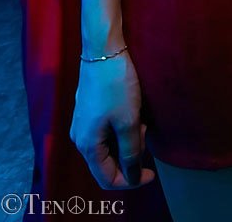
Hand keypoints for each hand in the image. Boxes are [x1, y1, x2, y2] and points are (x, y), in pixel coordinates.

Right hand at [71, 50, 154, 188]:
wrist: (103, 49)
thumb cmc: (116, 85)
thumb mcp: (128, 121)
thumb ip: (130, 152)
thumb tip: (132, 176)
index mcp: (87, 146)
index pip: (107, 179)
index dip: (131, 181)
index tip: (152, 173)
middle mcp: (80, 138)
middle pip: (107, 162)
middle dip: (130, 153)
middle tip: (144, 131)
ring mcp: (83, 123)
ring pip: (109, 145)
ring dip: (128, 139)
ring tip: (140, 118)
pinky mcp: (89, 110)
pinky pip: (106, 131)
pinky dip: (122, 127)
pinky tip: (132, 111)